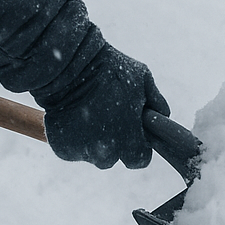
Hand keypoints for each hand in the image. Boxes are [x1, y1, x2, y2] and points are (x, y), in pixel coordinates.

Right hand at [41, 43, 169, 168]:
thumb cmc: (108, 70)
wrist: (68, 65)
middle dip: (112, 142)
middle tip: (106, 117)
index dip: (137, 145)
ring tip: (87, 112)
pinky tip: (72, 115)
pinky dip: (72, 137)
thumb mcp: (142, 79)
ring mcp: (81, 152)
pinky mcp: (62, 148)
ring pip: (90, 153)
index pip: (139, 159)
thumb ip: (156, 103)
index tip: (131, 132)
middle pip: (112, 158)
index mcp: (128, 140)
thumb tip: (162, 115)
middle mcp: (104, 152)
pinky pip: (71, 148)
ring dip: (90, 140)